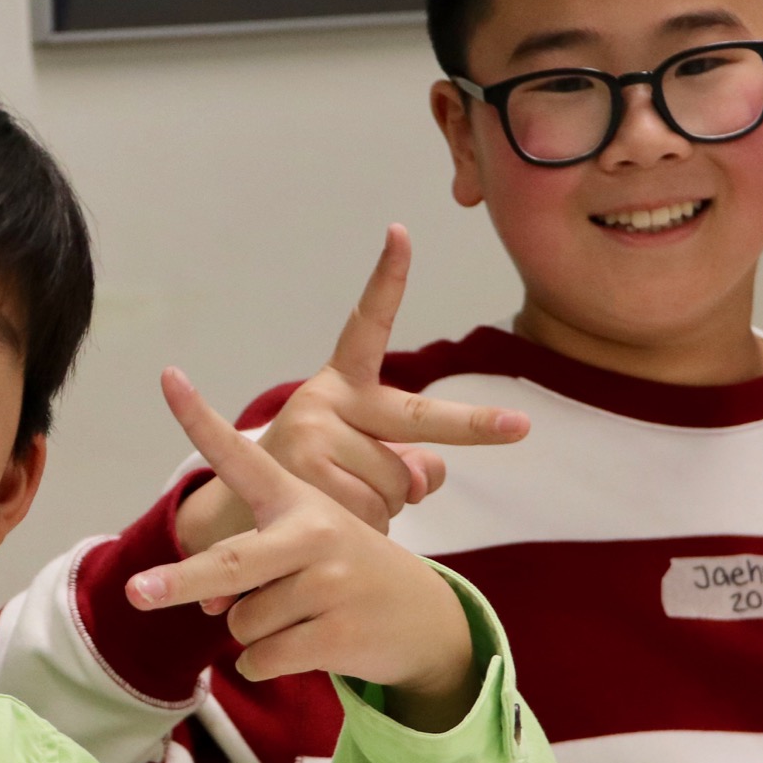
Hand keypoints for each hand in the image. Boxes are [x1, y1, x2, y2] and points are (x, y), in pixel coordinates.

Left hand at [131, 368, 480, 732]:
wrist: (424, 615)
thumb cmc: (343, 570)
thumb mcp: (304, 549)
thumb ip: (250, 567)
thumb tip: (211, 610)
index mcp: (297, 498)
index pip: (241, 456)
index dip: (200, 419)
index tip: (169, 377)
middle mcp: (315, 532)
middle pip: (231, 564)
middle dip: (178, 581)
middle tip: (135, 592)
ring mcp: (331, 582)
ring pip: (241, 623)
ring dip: (253, 633)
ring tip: (302, 616)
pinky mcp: (340, 632)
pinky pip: (262, 658)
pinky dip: (265, 663)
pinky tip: (306, 646)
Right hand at [174, 225, 528, 575]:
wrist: (240, 515)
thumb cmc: (317, 477)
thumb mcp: (365, 457)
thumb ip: (411, 459)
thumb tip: (429, 475)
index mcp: (343, 385)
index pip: (367, 324)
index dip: (386, 279)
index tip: (400, 232)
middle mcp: (324, 400)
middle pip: (415, 419)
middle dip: (474, 425)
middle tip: (521, 425)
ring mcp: (311, 436)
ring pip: (399, 484)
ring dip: (387, 509)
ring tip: (342, 504)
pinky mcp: (304, 478)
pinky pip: (376, 515)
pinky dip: (370, 530)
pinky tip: (333, 524)